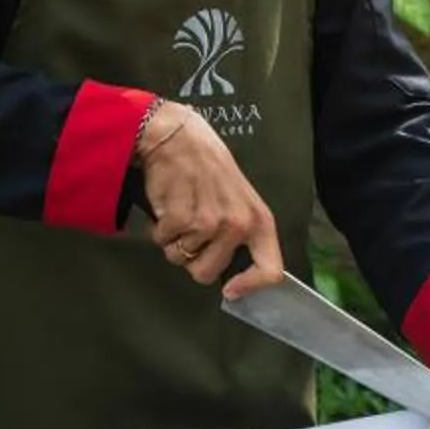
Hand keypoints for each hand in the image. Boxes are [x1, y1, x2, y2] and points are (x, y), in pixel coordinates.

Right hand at [133, 100, 285, 294]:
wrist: (178, 137)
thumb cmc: (209, 168)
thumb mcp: (240, 199)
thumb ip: (241, 233)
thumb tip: (234, 275)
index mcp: (259, 220)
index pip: (271, 270)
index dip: (249, 287)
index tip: (230, 290)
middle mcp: (237, 224)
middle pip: (207, 273)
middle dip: (193, 258)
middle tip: (192, 231)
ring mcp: (208, 222)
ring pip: (181, 259)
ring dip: (174, 240)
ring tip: (181, 211)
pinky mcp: (180, 218)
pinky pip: (162, 242)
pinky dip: (158, 229)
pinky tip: (168, 205)